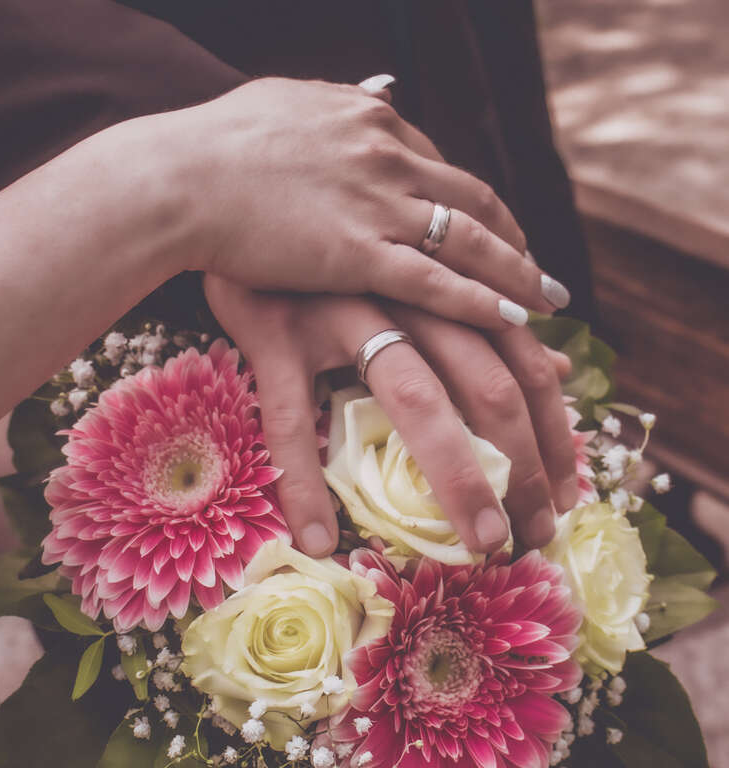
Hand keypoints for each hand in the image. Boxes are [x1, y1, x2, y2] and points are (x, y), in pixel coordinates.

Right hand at [160, 78, 570, 328]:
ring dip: (516, 274)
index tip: (490, 231)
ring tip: (545, 302)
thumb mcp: (282, 104)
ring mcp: (379, 204)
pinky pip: (438, 281)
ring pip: (471, 241)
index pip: (439, 166)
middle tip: (539, 271)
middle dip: (514, 240)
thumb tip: (369, 90)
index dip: (472, 205)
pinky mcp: (360, 253)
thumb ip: (331, 103)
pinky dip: (483, 303)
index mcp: (369, 120)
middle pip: (474, 201)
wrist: (177, 177)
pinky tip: (513, 322)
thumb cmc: (213, 145)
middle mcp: (389, 156)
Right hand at [203, 275, 575, 556]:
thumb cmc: (335, 254)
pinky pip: (294, 418)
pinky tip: (319, 540)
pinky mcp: (278, 330)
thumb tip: (555, 364)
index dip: (554, 433)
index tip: (564, 496)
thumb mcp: (420, 278)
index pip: (525, 364)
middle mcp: (410, 293)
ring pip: (416, 399)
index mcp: (447, 284)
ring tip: (479, 545)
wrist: (233, 193)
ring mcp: (344, 310)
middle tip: (535, 536)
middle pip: (490, 386)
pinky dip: (305, 483)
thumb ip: (490, 323)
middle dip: (524, 468)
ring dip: (457, 479)